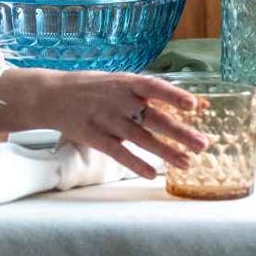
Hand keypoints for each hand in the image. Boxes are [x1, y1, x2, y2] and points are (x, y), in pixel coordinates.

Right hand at [0, 66, 207, 178]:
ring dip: (166, 152)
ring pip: (141, 139)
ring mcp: (106, 120)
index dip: (175, 96)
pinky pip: (119, 153)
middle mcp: (118, 101)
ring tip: (188, 163)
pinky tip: (153, 174)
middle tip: (203, 144)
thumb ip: (147, 94)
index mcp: (125, 82)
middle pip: (154, 118)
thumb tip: (187, 103)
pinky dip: (136, 164)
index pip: (154, 87)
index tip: (195, 105)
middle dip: (180, 132)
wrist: (52, 95)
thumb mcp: (118, 82)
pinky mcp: (95, 137)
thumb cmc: (92, 88)